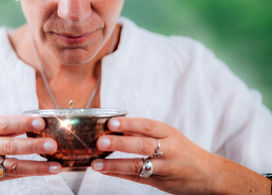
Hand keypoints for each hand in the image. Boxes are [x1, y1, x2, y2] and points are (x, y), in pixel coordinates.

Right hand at [0, 115, 60, 193]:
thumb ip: (7, 127)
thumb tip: (36, 123)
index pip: (6, 124)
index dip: (23, 122)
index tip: (41, 122)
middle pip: (11, 145)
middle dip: (34, 145)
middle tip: (52, 144)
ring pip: (14, 165)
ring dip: (37, 166)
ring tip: (56, 165)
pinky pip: (13, 175)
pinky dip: (31, 172)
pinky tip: (46, 170)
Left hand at [91, 117, 270, 194]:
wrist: (209, 175)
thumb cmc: (184, 151)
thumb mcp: (169, 136)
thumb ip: (144, 132)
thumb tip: (119, 127)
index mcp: (169, 133)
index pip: (147, 126)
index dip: (129, 124)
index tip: (111, 122)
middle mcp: (168, 150)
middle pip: (143, 145)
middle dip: (120, 143)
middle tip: (101, 141)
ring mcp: (165, 168)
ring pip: (138, 166)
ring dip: (115, 164)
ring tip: (97, 163)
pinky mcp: (161, 183)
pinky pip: (138, 179)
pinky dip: (120, 175)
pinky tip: (106, 171)